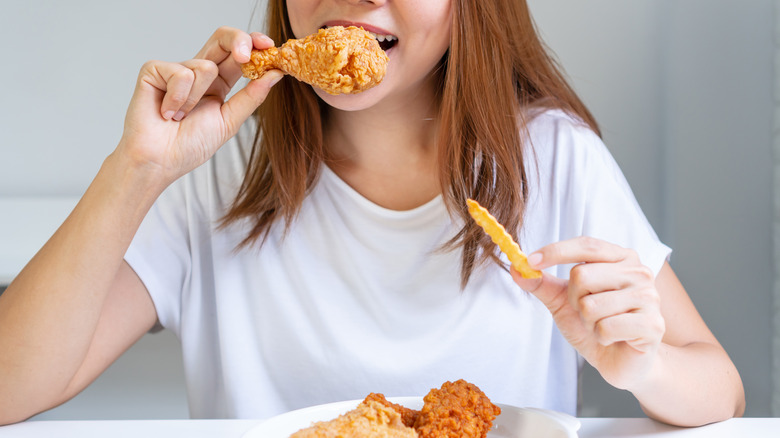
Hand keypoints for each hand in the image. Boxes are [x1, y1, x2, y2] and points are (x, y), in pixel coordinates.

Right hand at [116, 27, 283, 185]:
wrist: (160, 161)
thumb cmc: (189, 146)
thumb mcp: (229, 121)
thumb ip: (252, 96)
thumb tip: (275, 74)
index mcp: (219, 83)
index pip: (238, 55)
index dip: (254, 44)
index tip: (269, 46)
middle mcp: (198, 73)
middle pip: (221, 39)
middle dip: (238, 41)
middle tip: (246, 56)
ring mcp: (175, 69)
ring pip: (204, 66)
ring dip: (196, 99)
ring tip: (181, 116)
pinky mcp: (154, 70)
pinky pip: (180, 74)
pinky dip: (177, 99)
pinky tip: (166, 113)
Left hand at [511, 236, 664, 390]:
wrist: (622, 361)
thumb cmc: (596, 324)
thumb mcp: (563, 301)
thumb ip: (542, 283)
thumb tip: (516, 268)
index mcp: (620, 258)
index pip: (586, 245)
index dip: (556, 251)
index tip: (530, 261)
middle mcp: (639, 272)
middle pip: (582, 276)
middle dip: (574, 300)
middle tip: (587, 312)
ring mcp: (649, 297)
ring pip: (591, 305)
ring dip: (588, 322)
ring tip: (602, 326)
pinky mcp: (653, 325)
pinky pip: (606, 328)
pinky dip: (601, 337)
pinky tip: (613, 339)